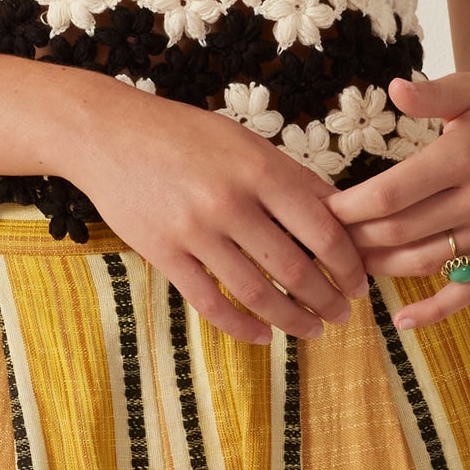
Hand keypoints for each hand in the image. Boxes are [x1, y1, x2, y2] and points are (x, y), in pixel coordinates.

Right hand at [63, 81, 370, 347]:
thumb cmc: (184, 134)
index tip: (360, 283)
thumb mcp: (245, 141)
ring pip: (256, 294)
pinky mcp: (163, 254)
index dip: (348, 264)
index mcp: (259, 169)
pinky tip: (262, 336)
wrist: (109, 134)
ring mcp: (194, 231)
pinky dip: (242, 327)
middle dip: (328, 299)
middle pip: (295, 269)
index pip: (322, 229)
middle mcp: (230, 202)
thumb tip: (342, 214)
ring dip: (292, 320)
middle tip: (343, 314)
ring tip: (312, 329)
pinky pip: (211, 304)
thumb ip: (291, 177)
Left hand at [325, 69, 469, 330]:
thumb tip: (393, 89)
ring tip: (350, 264)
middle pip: (402, 231)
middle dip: (356, 239)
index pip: (393, 193)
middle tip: (325, 240)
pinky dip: (436, 310)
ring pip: (427, 261)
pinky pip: (469, 288)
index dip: (351, 208)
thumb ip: (433, 94)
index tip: (322, 211)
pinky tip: (403, 321)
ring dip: (382, 268)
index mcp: (463, 156)